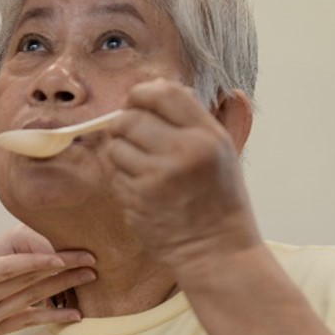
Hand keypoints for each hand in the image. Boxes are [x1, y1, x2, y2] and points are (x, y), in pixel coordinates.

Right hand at [0, 209, 93, 334]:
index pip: (4, 270)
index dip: (35, 260)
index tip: (62, 251)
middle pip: (26, 283)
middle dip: (61, 269)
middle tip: (93, 255)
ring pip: (31, 301)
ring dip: (63, 288)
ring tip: (91, 276)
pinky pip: (25, 323)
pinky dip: (51, 318)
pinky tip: (74, 316)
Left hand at [103, 80, 261, 279]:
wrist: (216, 249)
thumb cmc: (218, 197)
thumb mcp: (222, 149)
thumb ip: (192, 117)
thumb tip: (158, 86)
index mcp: (207, 135)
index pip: (164, 93)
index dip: (142, 93)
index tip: (137, 101)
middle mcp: (182, 152)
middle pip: (130, 117)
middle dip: (124, 123)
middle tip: (132, 135)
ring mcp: (157, 177)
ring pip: (115, 145)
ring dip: (119, 151)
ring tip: (139, 163)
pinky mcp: (137, 199)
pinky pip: (113, 173)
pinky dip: (120, 175)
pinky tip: (139, 185)